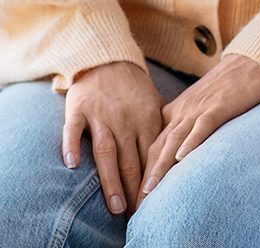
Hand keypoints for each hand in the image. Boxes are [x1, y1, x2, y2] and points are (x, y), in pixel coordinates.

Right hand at [63, 61, 163, 216]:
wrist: (107, 57)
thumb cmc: (132, 89)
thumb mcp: (153, 105)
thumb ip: (160, 131)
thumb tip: (172, 161)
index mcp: (146, 118)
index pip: (151, 156)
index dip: (152, 182)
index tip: (153, 206)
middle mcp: (125, 119)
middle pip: (130, 160)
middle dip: (134, 190)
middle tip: (135, 215)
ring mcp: (101, 114)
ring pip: (106, 150)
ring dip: (111, 179)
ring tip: (115, 206)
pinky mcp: (79, 108)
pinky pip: (74, 129)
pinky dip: (72, 144)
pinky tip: (72, 163)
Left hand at [136, 55, 259, 207]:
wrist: (252, 60)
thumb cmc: (229, 86)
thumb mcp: (201, 106)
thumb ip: (188, 127)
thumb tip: (179, 158)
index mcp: (177, 111)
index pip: (153, 146)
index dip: (142, 174)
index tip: (136, 200)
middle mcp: (183, 111)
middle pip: (158, 148)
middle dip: (146, 179)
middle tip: (136, 207)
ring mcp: (200, 108)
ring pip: (174, 140)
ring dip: (160, 166)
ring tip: (150, 190)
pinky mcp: (220, 105)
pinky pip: (203, 125)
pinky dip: (191, 141)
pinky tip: (182, 157)